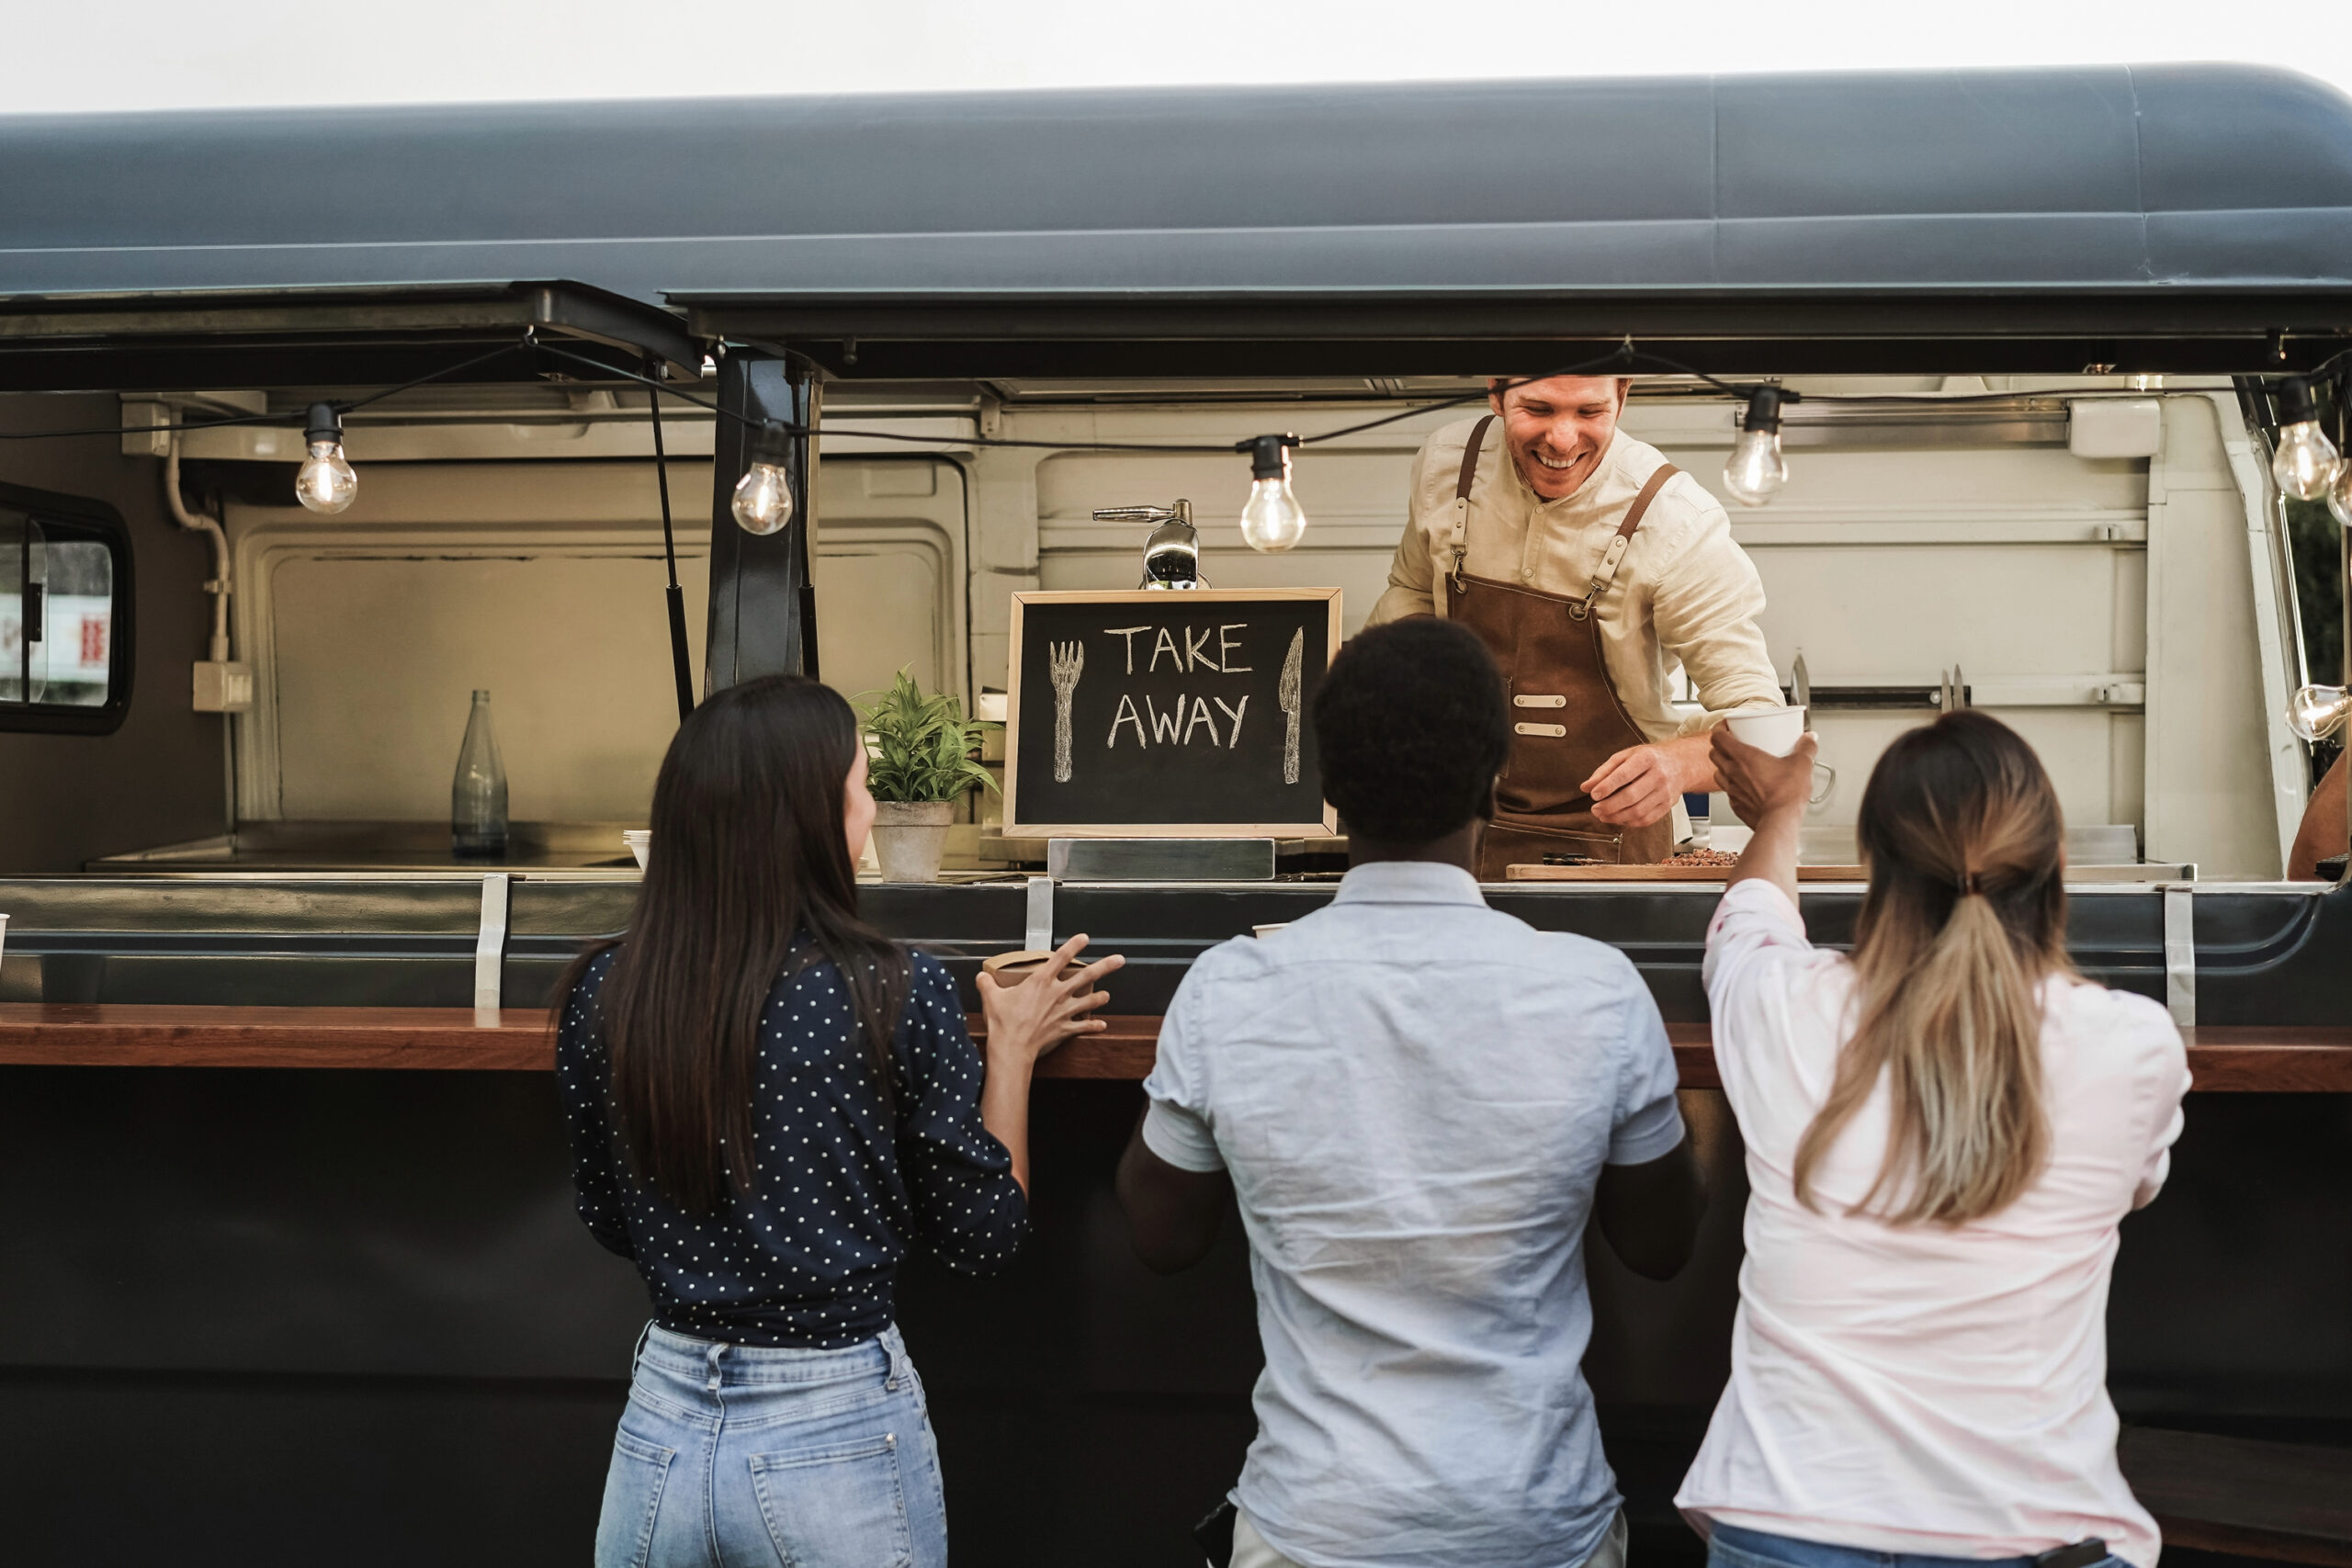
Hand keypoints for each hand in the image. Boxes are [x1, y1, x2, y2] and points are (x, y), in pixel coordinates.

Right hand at [976, 933, 1123, 1066]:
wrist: (1012, 1047)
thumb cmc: (1004, 1022)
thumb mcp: (991, 997)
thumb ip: (987, 983)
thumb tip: (982, 976)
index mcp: (1041, 981)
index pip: (1061, 957)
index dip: (1074, 945)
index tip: (1085, 938)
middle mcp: (1057, 993)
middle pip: (1086, 976)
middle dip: (1105, 966)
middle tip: (1119, 960)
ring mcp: (1064, 1011)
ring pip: (1090, 1001)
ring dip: (1100, 998)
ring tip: (1108, 995)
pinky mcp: (1065, 1028)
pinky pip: (1084, 1026)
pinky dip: (1094, 1026)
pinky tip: (1102, 1025)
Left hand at [1581, 737, 1706, 827]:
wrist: (1680, 764)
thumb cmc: (1649, 759)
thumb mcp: (1626, 756)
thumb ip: (1604, 771)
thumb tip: (1586, 787)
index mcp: (1647, 758)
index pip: (1624, 774)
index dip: (1607, 787)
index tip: (1594, 795)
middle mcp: (1659, 775)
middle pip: (1631, 796)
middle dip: (1609, 806)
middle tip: (1595, 809)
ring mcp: (1665, 792)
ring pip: (1638, 811)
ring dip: (1616, 817)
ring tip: (1602, 815)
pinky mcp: (1667, 805)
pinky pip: (1646, 820)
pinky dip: (1629, 822)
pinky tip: (1618, 818)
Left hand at [1710, 726, 1817, 825]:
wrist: (1780, 821)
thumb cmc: (1785, 795)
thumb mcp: (1801, 764)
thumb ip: (1806, 748)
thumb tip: (1810, 739)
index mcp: (1743, 757)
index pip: (1718, 737)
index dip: (1719, 728)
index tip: (1726, 725)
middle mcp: (1733, 772)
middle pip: (1714, 753)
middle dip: (1720, 746)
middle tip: (1732, 743)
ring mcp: (1732, 790)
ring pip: (1718, 773)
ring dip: (1724, 766)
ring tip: (1737, 764)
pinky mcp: (1736, 805)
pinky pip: (1729, 792)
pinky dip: (1733, 786)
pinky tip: (1746, 786)